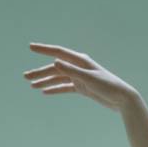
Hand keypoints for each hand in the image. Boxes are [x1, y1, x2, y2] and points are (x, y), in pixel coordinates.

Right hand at [23, 42, 138, 113]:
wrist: (122, 100)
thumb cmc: (108, 87)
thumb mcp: (88, 79)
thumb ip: (71, 71)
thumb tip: (54, 62)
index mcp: (80, 61)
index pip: (58, 52)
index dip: (44, 49)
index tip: (30, 47)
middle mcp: (79, 67)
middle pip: (55, 68)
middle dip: (40, 72)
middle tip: (25, 77)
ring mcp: (80, 77)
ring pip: (58, 78)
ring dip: (45, 82)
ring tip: (32, 86)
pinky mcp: (82, 88)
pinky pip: (65, 87)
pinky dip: (55, 89)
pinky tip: (45, 92)